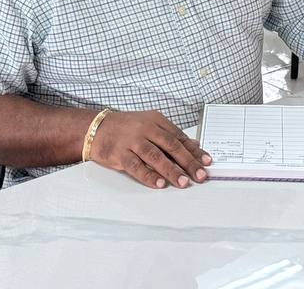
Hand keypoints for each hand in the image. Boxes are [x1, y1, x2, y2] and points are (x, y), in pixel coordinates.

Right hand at [89, 110, 211, 188]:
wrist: (96, 128)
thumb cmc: (126, 128)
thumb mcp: (149, 125)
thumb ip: (170, 136)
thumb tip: (193, 146)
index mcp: (155, 120)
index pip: (179, 137)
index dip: (194, 151)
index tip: (207, 162)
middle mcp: (145, 129)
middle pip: (171, 146)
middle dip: (188, 162)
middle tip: (200, 175)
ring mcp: (132, 141)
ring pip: (155, 156)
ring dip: (171, 170)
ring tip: (183, 182)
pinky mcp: (120, 153)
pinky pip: (136, 166)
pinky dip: (148, 175)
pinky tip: (159, 183)